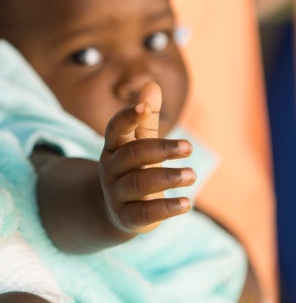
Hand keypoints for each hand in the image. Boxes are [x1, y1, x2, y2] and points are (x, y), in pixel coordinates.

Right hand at [99, 82, 194, 233]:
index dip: (128, 117)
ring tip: (192, 174)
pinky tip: (187, 203)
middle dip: (160, 149)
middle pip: (132, 156)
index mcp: (113, 148)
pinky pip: (143, 213)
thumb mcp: (139, 145)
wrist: (115, 211)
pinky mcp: (127, 218)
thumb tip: (152, 84)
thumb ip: (147, 120)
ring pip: (138, 183)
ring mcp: (116, 194)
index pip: (115, 129)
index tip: (145, 108)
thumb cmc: (133, 170)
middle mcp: (110, 170)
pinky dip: (165, 209)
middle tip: (188, 147)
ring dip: (166, 178)